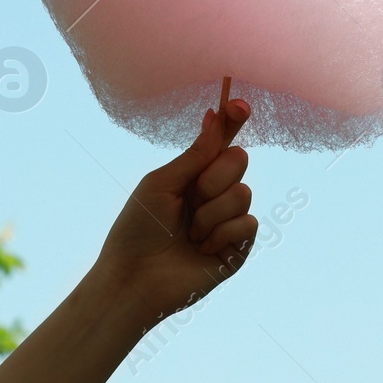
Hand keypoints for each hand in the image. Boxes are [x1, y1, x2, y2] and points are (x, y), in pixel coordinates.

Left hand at [93, 99, 256, 329]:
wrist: (134, 278)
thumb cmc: (137, 229)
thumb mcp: (161, 183)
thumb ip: (195, 155)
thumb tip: (215, 116)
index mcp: (193, 175)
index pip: (221, 141)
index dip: (233, 120)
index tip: (239, 104)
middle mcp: (213, 194)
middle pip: (239, 160)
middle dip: (213, 177)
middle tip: (191, 198)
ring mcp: (226, 221)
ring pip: (243, 193)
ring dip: (211, 213)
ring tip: (190, 234)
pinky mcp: (236, 249)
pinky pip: (249, 224)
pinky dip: (222, 234)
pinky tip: (202, 249)